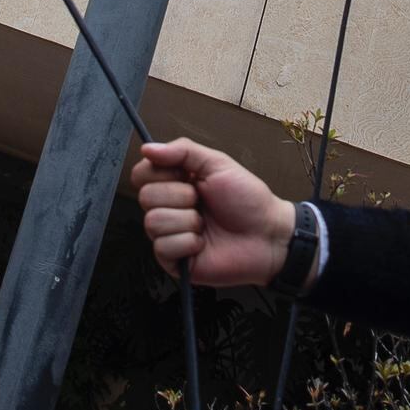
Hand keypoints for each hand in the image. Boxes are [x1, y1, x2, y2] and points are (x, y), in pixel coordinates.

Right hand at [130, 138, 291, 287]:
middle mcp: (169, 208)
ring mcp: (169, 234)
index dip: (160, 173)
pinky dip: (188, 243)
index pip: (142, 173)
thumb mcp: (217, 164)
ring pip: (153, 222)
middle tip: (202, 200)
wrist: (268, 235)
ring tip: (205, 224)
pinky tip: (203, 243)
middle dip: (179, 196)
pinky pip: (163, 247)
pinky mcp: (173, 260)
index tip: (185, 175)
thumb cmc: (248, 201)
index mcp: (175, 183)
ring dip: (187, 220)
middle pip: (145, 196)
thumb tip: (148, 148)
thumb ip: (183, 151)